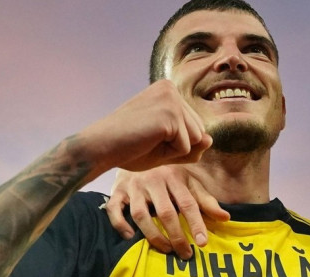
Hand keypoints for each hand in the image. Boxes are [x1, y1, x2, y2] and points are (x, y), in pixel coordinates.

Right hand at [76, 80, 212, 180]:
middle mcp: (171, 89)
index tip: (149, 136)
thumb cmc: (129, 147)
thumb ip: (191, 145)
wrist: (99, 147)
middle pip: (199, 132)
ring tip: (148, 140)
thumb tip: (210, 139)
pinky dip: (168, 154)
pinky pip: (186, 147)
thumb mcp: (167, 147)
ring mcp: (171, 99)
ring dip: (173, 150)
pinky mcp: (170, 114)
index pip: (195, 127)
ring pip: (196, 140)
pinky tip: (147, 142)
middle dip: (177, 146)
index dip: (175, 143)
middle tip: (147, 140)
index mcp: (168, 91)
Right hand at [106, 165, 228, 255]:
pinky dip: (120, 224)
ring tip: (166, 250)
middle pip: (166, 212)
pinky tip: (131, 237)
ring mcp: (134, 187)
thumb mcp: (188, 183)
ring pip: (140, 214)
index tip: (202, 243)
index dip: (196, 224)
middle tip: (185, 254)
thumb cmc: (167, 174)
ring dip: (153, 235)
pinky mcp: (117, 191)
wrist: (137, 151)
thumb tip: (225, 218)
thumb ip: (205, 201)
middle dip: (177, 236)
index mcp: (174, 177)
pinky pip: (114, 209)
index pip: (188, 203)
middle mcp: (153, 181)